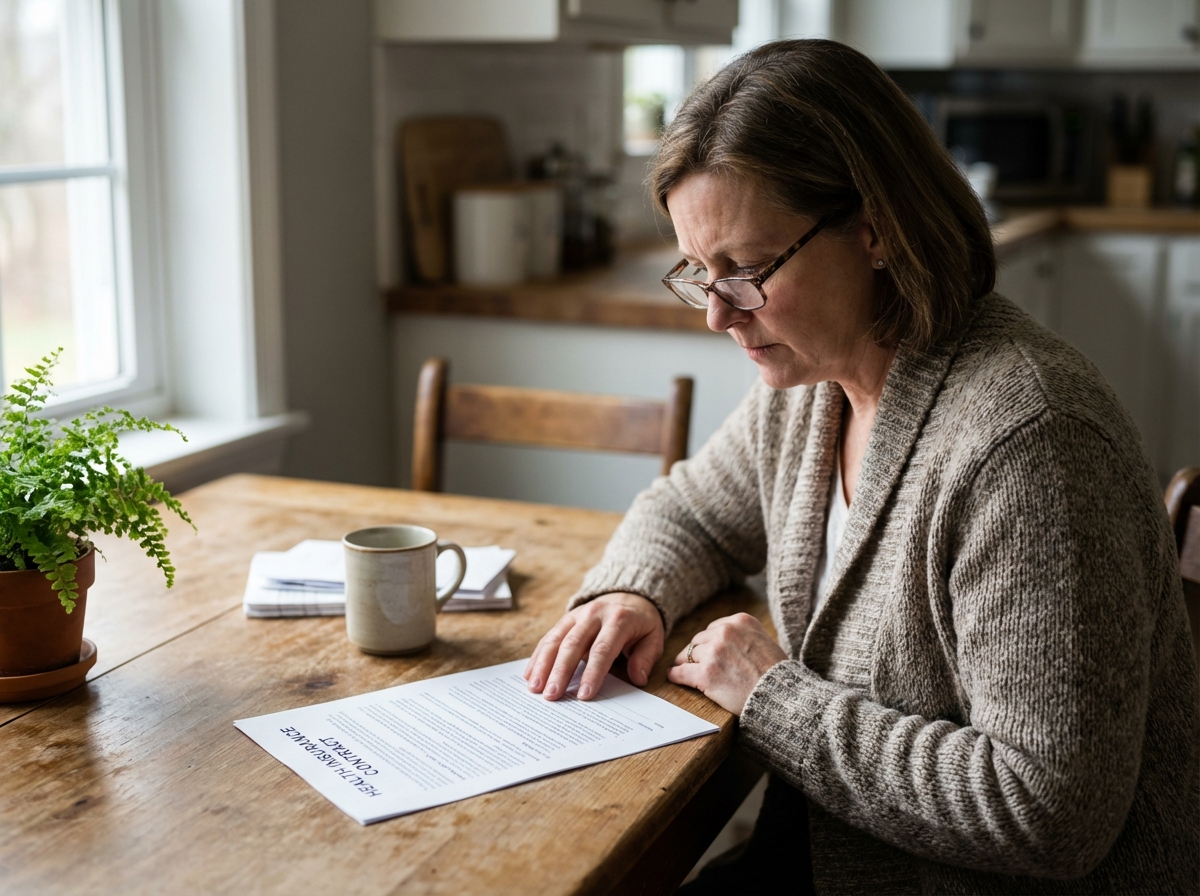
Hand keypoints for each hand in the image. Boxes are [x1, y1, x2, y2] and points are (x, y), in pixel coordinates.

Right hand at [524, 592, 663, 701]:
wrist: (629, 595)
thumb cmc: (641, 623)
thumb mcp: (654, 637)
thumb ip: (645, 658)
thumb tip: (638, 678)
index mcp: (618, 620)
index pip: (602, 649)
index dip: (592, 673)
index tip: (583, 694)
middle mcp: (593, 615)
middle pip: (573, 644)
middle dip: (560, 671)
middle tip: (552, 695)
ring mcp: (577, 615)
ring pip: (555, 639)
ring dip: (543, 665)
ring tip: (534, 687)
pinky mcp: (566, 619)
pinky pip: (548, 637)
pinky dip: (538, 656)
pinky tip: (529, 674)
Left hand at [667, 613, 786, 714]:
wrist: (780, 696)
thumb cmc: (777, 674)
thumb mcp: (765, 641)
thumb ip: (744, 635)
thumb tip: (724, 639)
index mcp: (741, 621)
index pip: (714, 628)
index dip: (710, 642)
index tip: (708, 651)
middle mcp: (726, 632)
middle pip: (699, 640)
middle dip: (698, 652)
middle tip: (694, 662)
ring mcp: (714, 652)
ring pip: (689, 655)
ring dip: (686, 663)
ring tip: (682, 669)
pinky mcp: (705, 674)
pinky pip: (681, 672)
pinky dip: (675, 675)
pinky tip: (673, 677)